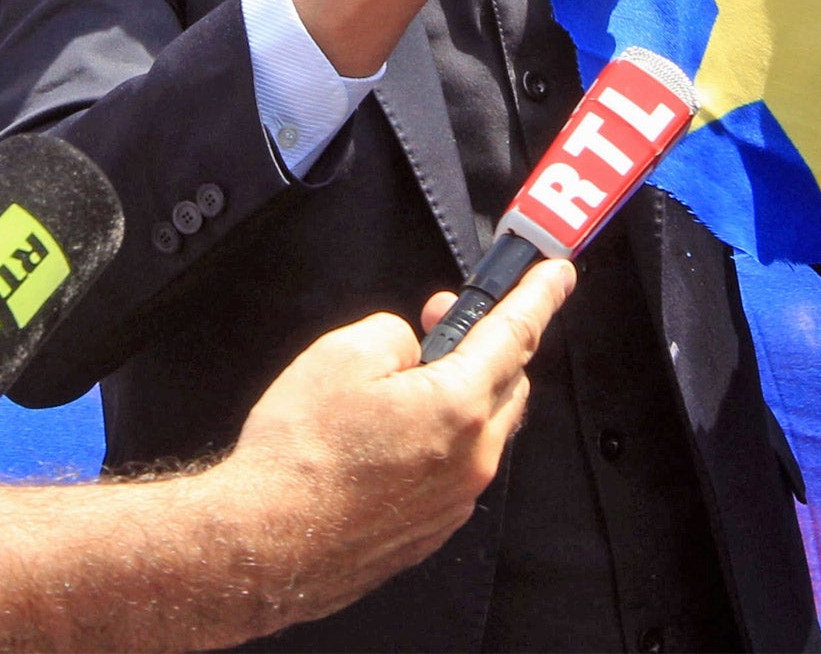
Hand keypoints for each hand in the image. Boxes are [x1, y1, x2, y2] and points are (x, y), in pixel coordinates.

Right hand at [219, 260, 573, 629]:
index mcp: (458, 405)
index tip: (559, 274)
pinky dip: (438, 444)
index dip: (541, 295)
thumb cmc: (296, 457)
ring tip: (399, 388)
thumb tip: (411, 348)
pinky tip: (386, 443)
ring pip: (481, 429)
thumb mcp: (342, 353)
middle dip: (483, 344)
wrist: (261, 545)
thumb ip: (395, 333)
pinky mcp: (430, 529)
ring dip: (460, 397)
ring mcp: (454, 499)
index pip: (517, 333)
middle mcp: (471, 457)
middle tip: (437, 322)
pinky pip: (455, 470)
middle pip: (506, 382)